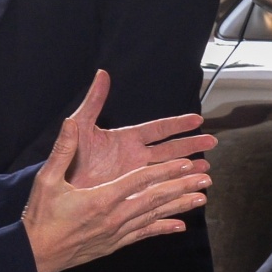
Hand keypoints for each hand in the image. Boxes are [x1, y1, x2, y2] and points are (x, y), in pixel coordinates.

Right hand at [22, 103, 211, 271]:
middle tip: (206, 178)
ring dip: (180, 205)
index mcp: (102, 198)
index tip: (186, 162)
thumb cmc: (40, 216)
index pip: (141, 180)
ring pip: (155, 215)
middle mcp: (115, 216)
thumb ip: (63, 149)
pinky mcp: (115, 244)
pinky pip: (144, 234)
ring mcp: (117, 232)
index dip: (166, 170)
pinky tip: (180, 226)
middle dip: (183, 186)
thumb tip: (70, 122)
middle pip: (156, 197)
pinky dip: (163, 228)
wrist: (34, 254)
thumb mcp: (47, 179)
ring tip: (202, 198)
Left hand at [64, 70, 215, 188]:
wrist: (59, 191)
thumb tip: (101, 74)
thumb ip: (94, 101)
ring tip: (206, 171)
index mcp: (126, 140)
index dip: (178, 124)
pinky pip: (158, 194)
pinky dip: (175, 195)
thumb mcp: (81, 127)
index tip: (197, 119)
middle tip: (212, 142)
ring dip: (188, 170)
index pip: (158, 129)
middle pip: (170, 150)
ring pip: (169, 172)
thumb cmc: (68, 159)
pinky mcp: (133, 196)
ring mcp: (135, 177)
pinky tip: (190, 197)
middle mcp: (135, 158)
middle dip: (192, 145)